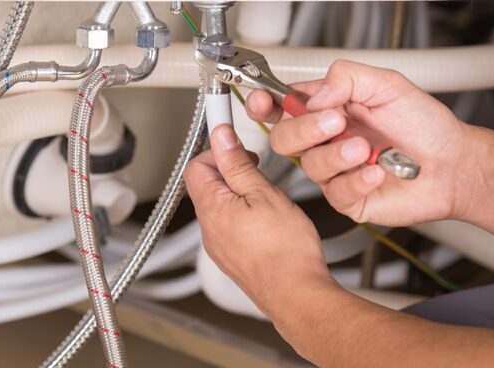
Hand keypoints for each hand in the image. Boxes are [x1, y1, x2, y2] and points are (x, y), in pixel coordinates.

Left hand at [184, 125, 335, 313]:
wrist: (297, 295)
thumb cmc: (286, 252)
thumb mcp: (265, 194)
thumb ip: (238, 165)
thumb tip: (221, 138)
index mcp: (212, 208)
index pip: (197, 166)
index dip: (217, 150)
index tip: (236, 142)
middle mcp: (209, 229)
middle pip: (208, 186)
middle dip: (231, 171)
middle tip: (257, 170)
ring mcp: (219, 246)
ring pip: (221, 206)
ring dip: (240, 194)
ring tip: (267, 197)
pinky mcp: (232, 258)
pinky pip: (231, 227)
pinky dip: (245, 215)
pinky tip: (269, 221)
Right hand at [246, 61, 474, 225]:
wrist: (453, 164)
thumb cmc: (424, 126)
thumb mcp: (388, 84)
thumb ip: (347, 78)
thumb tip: (314, 96)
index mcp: (329, 109)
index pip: (284, 106)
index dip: (266, 104)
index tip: (264, 102)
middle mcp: (326, 141)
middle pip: (283, 138)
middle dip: (304, 129)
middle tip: (336, 121)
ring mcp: (334, 172)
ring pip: (308, 166)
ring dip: (336, 155)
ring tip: (366, 148)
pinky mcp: (347, 198)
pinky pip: (335, 193)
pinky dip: (355, 180)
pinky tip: (376, 173)